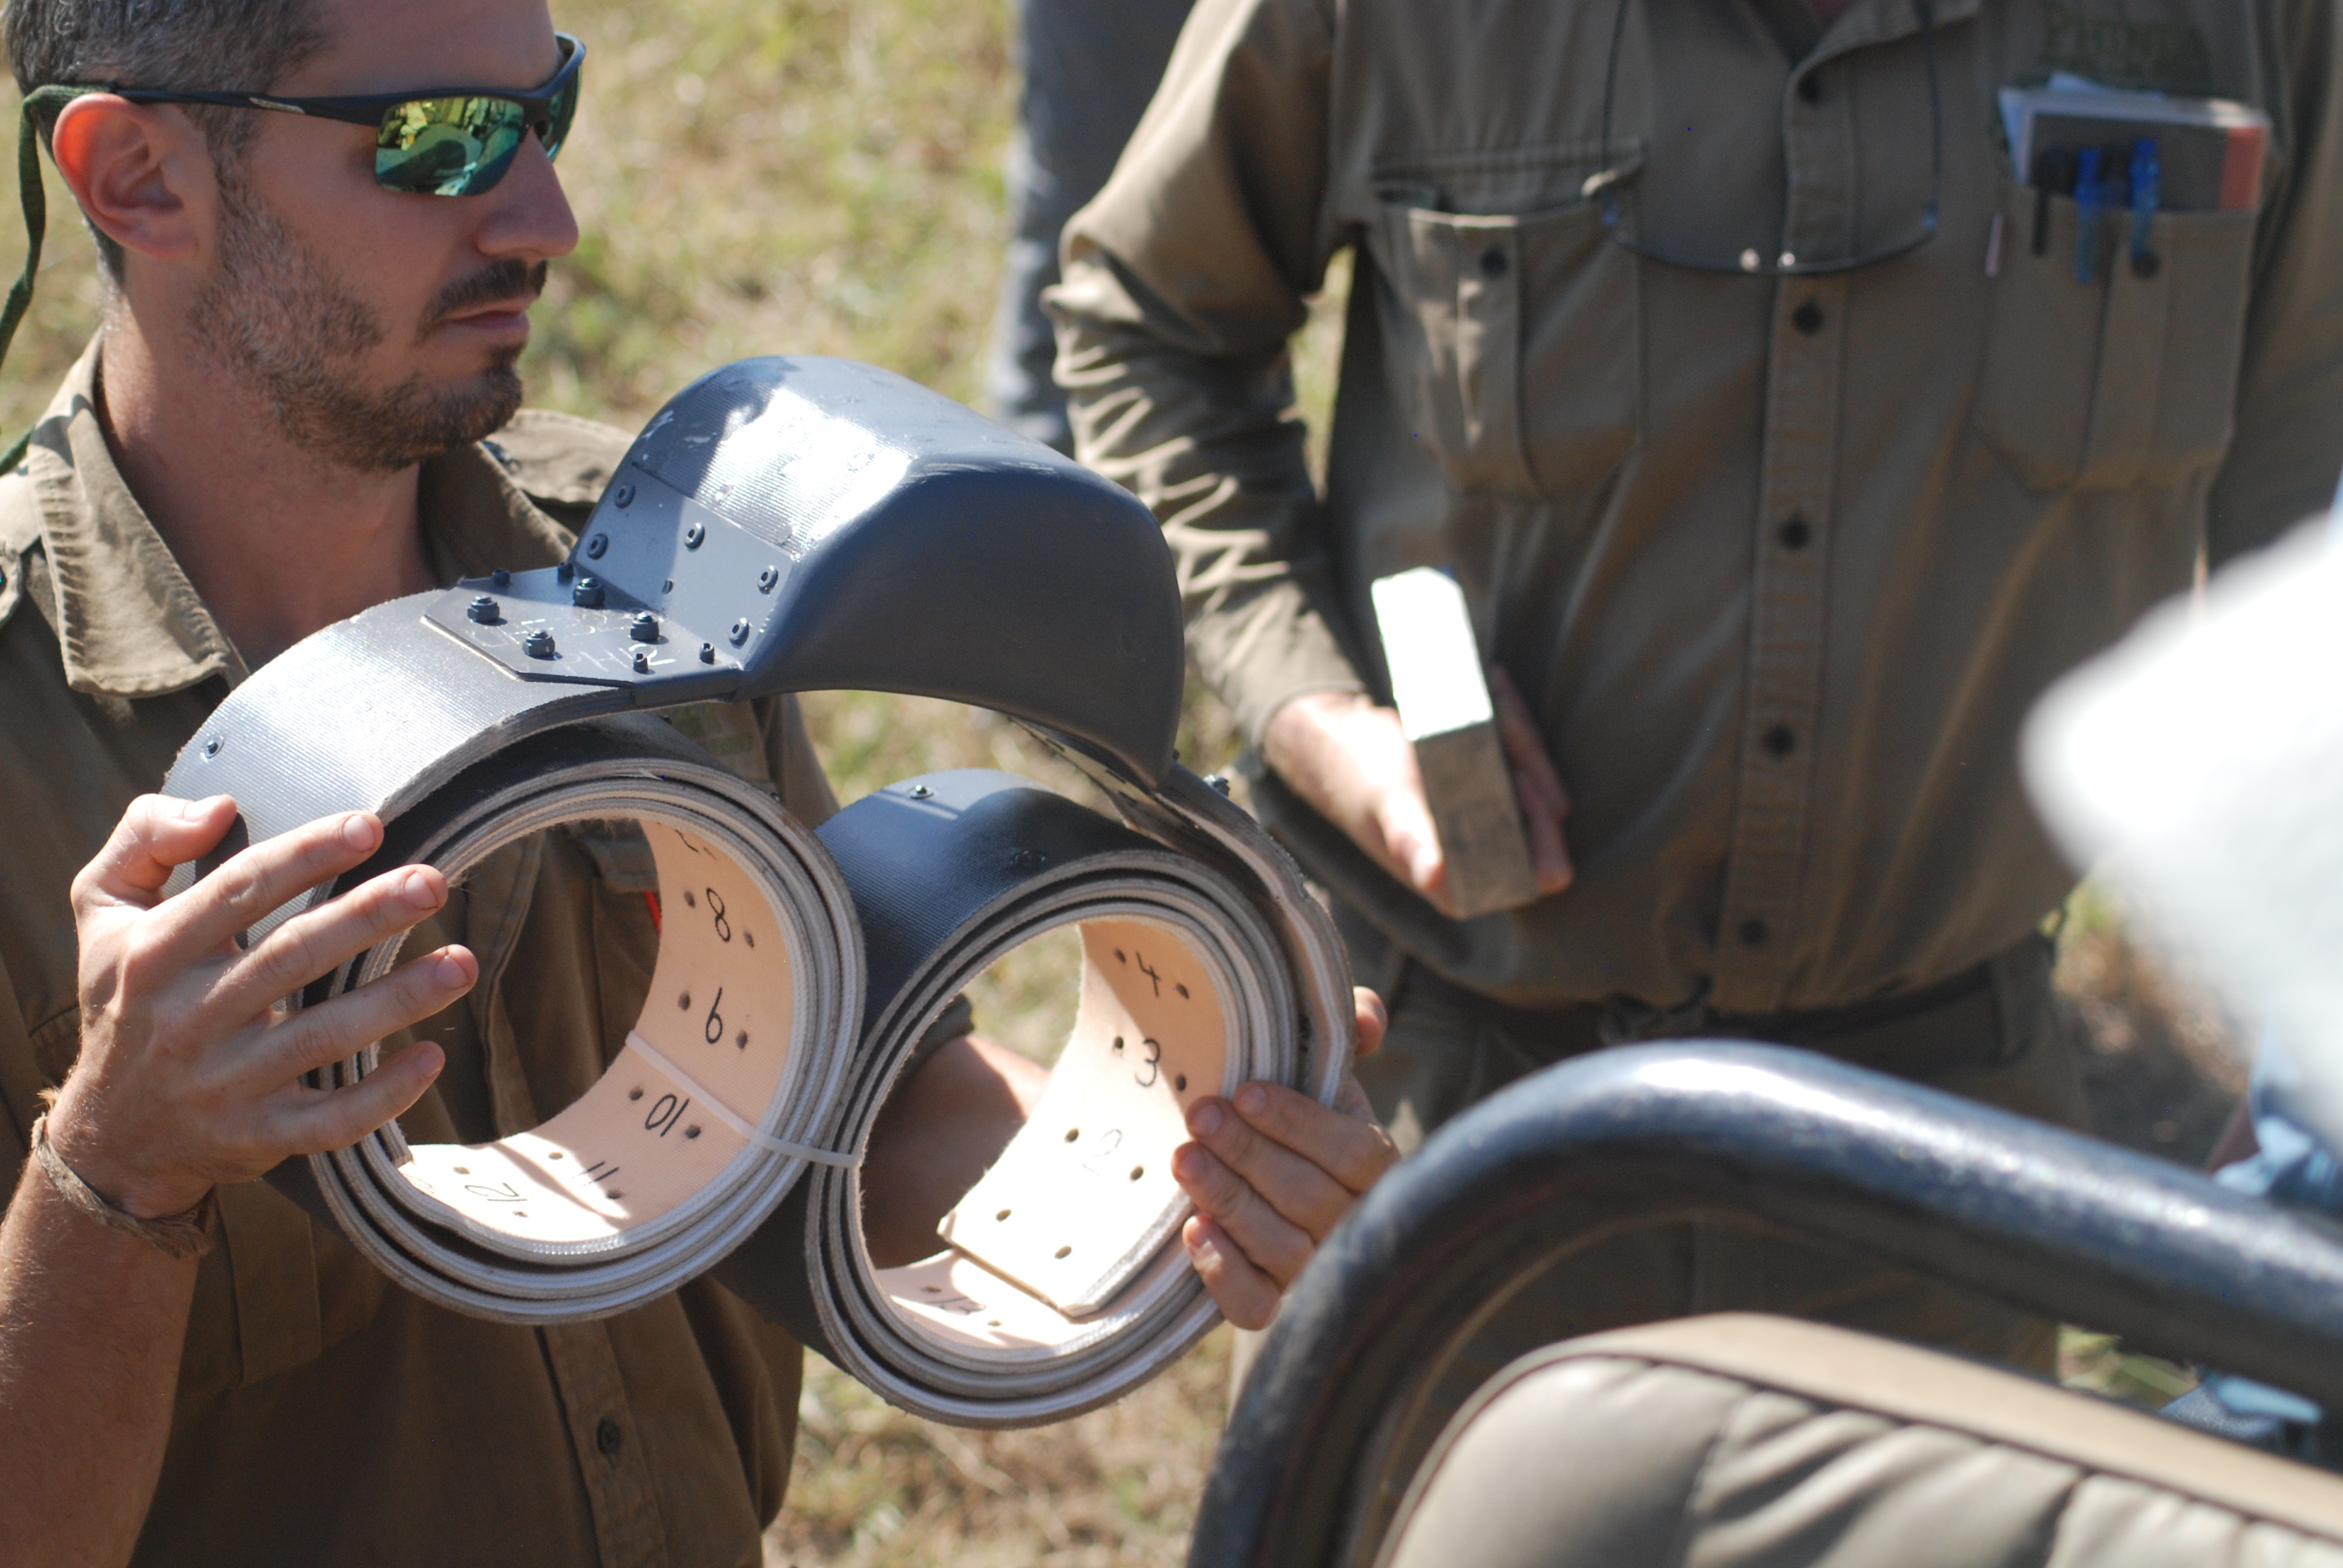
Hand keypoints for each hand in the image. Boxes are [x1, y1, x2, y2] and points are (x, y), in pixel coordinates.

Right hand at [51, 795, 473, 1219]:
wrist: (110, 1137)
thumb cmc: (126, 1001)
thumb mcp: (104, 912)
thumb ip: (145, 841)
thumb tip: (218, 806)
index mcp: (155, 953)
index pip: (239, 890)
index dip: (306, 854)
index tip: (370, 826)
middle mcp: (188, 1018)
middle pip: (292, 956)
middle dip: (369, 916)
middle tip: (433, 882)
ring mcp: (225, 1084)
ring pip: (322, 1037)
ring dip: (398, 1000)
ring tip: (462, 963)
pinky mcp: (258, 1136)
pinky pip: (329, 1121)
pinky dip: (383, 1094)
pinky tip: (433, 1056)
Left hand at [1173, 986, 1397, 1328]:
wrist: (1243, 1163)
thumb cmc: (1288, 1109)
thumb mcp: (1321, 1063)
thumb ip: (1350, 1029)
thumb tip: (1369, 1021)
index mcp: (1374, 1165)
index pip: (1354, 1153)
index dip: (1301, 1124)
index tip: (1247, 1091)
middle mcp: (1353, 1223)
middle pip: (1311, 1200)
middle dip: (1250, 1154)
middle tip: (1200, 1117)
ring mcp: (1313, 1270)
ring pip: (1283, 1250)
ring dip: (1230, 1201)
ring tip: (1184, 1160)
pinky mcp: (1270, 1304)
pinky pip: (1254, 1305)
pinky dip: (1224, 1272)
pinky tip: (1193, 1230)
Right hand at [1262, 682, 1570, 916]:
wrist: (1340, 747)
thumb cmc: (1360, 779)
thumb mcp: (1389, 803)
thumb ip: (1412, 839)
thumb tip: (1432, 875)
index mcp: (1464, 885)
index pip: (1544, 870)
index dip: (1544, 827)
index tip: (1521, 782)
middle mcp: (1486, 858)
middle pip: (1550, 814)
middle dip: (1528, 761)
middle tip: (1501, 723)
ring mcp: (1491, 820)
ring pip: (1539, 776)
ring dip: (1518, 732)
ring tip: (1493, 693)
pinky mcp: (1490, 787)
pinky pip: (1521, 754)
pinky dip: (1510, 719)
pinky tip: (1496, 685)